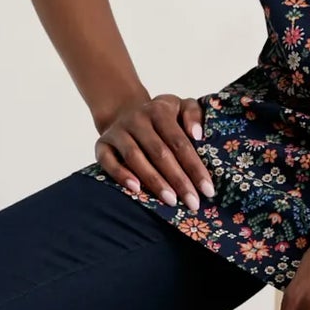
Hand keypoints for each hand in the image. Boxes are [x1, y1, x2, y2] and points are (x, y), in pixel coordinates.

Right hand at [94, 91, 214, 213]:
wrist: (123, 112)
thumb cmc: (161, 118)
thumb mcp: (180, 106)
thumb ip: (193, 113)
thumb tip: (196, 134)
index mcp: (159, 110)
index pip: (179, 142)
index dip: (194, 167)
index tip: (208, 189)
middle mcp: (137, 119)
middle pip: (160, 153)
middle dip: (179, 180)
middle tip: (193, 203)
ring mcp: (118, 132)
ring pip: (135, 158)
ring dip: (154, 181)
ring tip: (171, 201)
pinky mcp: (101, 144)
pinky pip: (108, 161)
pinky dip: (121, 175)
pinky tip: (136, 189)